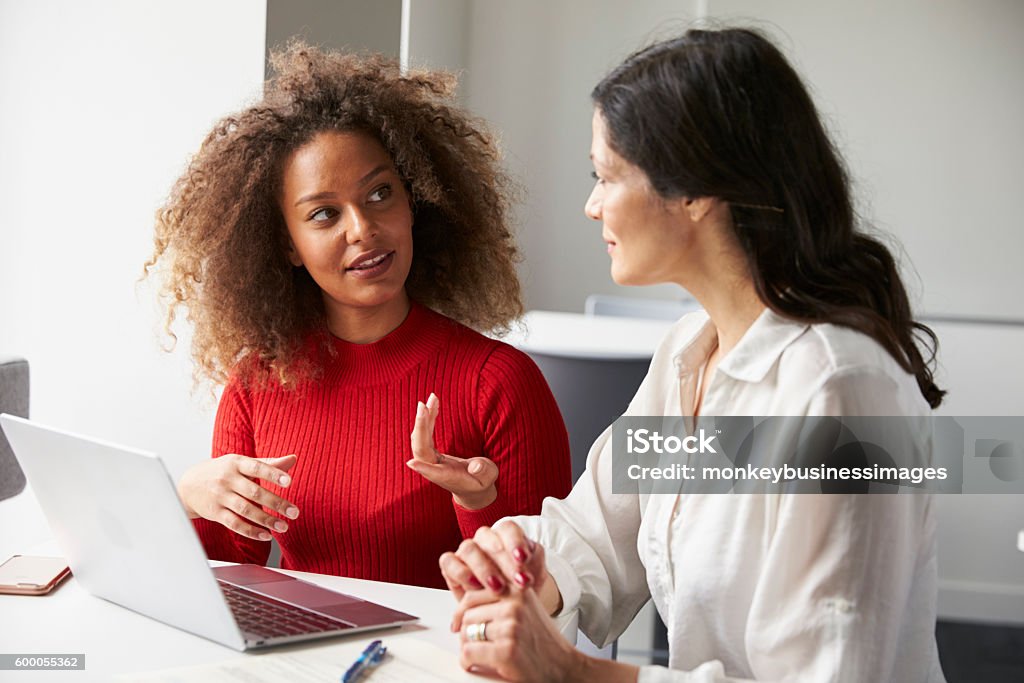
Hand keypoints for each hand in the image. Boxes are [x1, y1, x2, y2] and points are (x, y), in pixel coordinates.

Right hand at [177, 453, 298, 540]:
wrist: (189, 484)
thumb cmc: (222, 471)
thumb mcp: (242, 463)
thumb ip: (268, 463)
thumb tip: (293, 458)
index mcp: (236, 463)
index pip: (257, 467)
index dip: (273, 474)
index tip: (289, 482)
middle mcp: (227, 479)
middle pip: (254, 492)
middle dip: (276, 503)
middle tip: (294, 512)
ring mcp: (220, 497)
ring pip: (245, 510)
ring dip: (266, 520)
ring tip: (284, 526)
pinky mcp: (215, 513)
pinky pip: (234, 524)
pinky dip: (251, 531)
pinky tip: (266, 535)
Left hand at [408, 393, 498, 509]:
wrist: (471, 487)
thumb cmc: (481, 481)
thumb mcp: (488, 476)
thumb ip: (483, 471)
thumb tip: (475, 466)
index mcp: (447, 477)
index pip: (433, 472)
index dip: (423, 468)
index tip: (410, 462)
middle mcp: (434, 468)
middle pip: (421, 448)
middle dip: (421, 427)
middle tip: (423, 406)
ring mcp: (429, 460)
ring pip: (420, 439)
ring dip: (424, 418)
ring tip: (431, 398)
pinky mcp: (430, 452)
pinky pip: (425, 434)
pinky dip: (428, 419)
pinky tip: (431, 405)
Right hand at [440, 521, 557, 630]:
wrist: (505, 610)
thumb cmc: (520, 588)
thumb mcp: (534, 574)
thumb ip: (536, 561)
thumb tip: (531, 553)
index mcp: (504, 535)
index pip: (508, 528)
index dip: (515, 542)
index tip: (523, 559)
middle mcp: (484, 540)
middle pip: (487, 537)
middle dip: (503, 561)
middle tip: (517, 581)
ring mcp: (466, 551)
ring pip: (468, 548)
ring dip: (484, 568)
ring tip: (498, 588)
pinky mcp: (450, 565)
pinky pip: (448, 561)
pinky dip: (461, 573)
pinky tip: (475, 587)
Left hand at [457, 586, 582, 681]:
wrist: (564, 667)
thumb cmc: (543, 641)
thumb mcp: (525, 608)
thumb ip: (501, 599)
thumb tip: (464, 605)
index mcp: (517, 590)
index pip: (472, 595)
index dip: (461, 612)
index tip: (459, 623)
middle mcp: (515, 604)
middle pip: (467, 615)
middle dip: (466, 632)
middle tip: (473, 644)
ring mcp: (511, 626)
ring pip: (466, 634)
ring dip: (467, 647)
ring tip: (478, 654)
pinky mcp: (506, 650)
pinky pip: (469, 653)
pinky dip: (467, 662)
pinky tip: (474, 664)